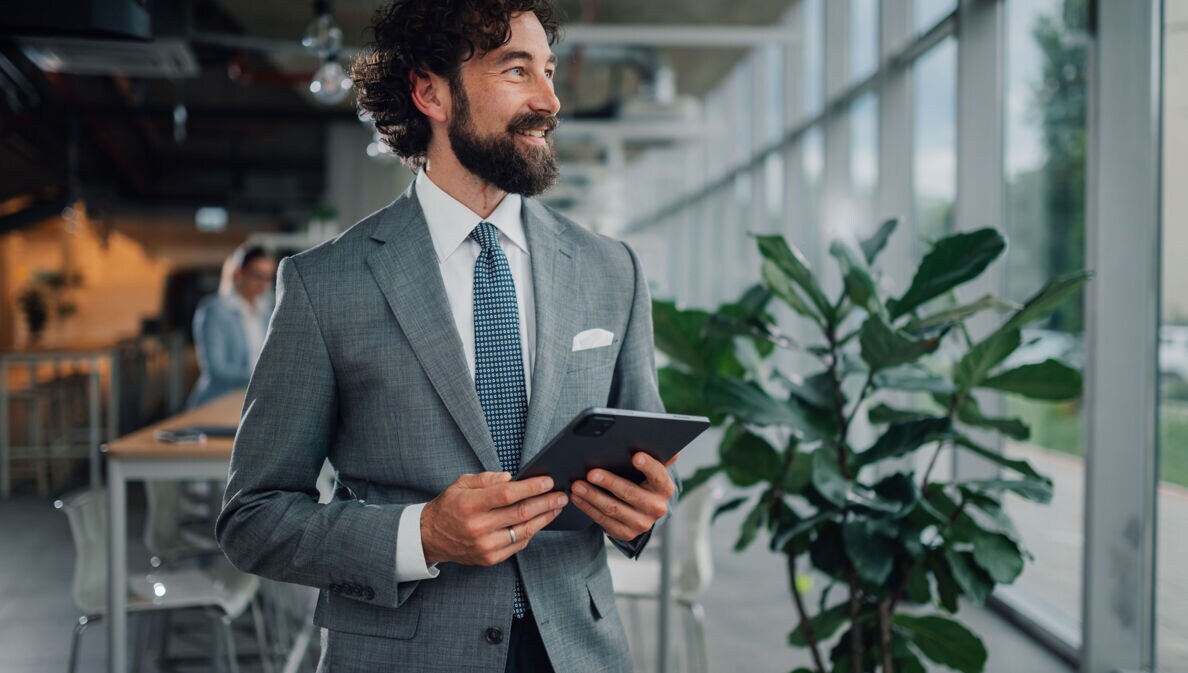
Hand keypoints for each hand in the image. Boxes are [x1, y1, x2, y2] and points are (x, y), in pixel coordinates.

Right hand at [421, 472, 566, 565]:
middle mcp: (478, 527)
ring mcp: (485, 546)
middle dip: (546, 502)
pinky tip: (541, 521)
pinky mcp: (490, 558)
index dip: (531, 487)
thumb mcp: (461, 484)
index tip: (548, 481)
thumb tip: (511, 478)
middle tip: (562, 494)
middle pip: (521, 513)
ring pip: (524, 531)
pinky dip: (532, 531)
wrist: (430, 538)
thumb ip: (486, 479)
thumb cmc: (448, 507)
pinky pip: (518, 544)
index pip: (507, 494)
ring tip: (557, 507)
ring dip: (545, 518)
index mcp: (470, 505)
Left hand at [570, 452, 673, 540]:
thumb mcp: (651, 472)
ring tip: (577, 485)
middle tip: (591, 473)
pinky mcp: (626, 533)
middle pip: (630, 493)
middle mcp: (656, 508)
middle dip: (608, 482)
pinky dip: (588, 507)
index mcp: (664, 488)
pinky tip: (577, 497)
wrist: (641, 512)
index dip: (648, 466)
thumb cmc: (643, 483)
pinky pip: (603, 520)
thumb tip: (673, 452)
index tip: (635, 456)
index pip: (658, 475)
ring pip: (612, 508)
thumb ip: (657, 460)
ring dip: (592, 496)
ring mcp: (641, 523)